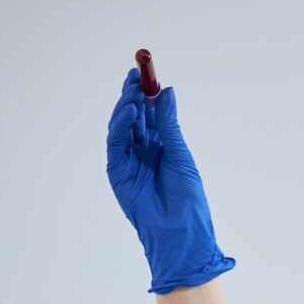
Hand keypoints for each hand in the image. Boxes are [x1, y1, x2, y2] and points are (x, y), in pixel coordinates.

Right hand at [105, 68, 234, 292]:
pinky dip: (121, 127)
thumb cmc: (187, 198)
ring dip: (126, 108)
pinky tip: (130, 113)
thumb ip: (169, 124)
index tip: (145, 73)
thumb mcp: (180, 154)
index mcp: (162, 146)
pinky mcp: (118, 173)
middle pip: (133, 117)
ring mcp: (129, 162)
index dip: (146, 93)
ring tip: (133, 93)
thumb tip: (166, 92)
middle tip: (135, 75)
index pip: (149, 113)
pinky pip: (116, 144)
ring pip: (122, 127)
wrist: (180, 230)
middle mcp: (143, 151)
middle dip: (132, 95)